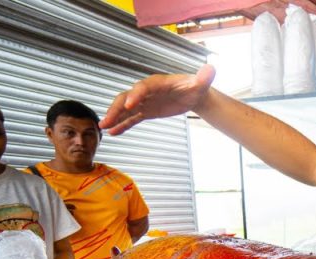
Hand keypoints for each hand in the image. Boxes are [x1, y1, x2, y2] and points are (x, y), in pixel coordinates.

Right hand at [100, 65, 216, 135]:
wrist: (194, 94)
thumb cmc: (196, 87)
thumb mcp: (200, 83)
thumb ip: (204, 77)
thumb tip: (211, 69)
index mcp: (157, 83)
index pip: (143, 87)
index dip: (135, 95)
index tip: (128, 105)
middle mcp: (147, 91)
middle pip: (127, 97)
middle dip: (116, 108)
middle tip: (107, 120)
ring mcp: (144, 101)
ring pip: (125, 108)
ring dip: (114, 117)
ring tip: (104, 127)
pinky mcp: (146, 111)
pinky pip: (132, 118)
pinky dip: (122, 125)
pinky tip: (113, 133)